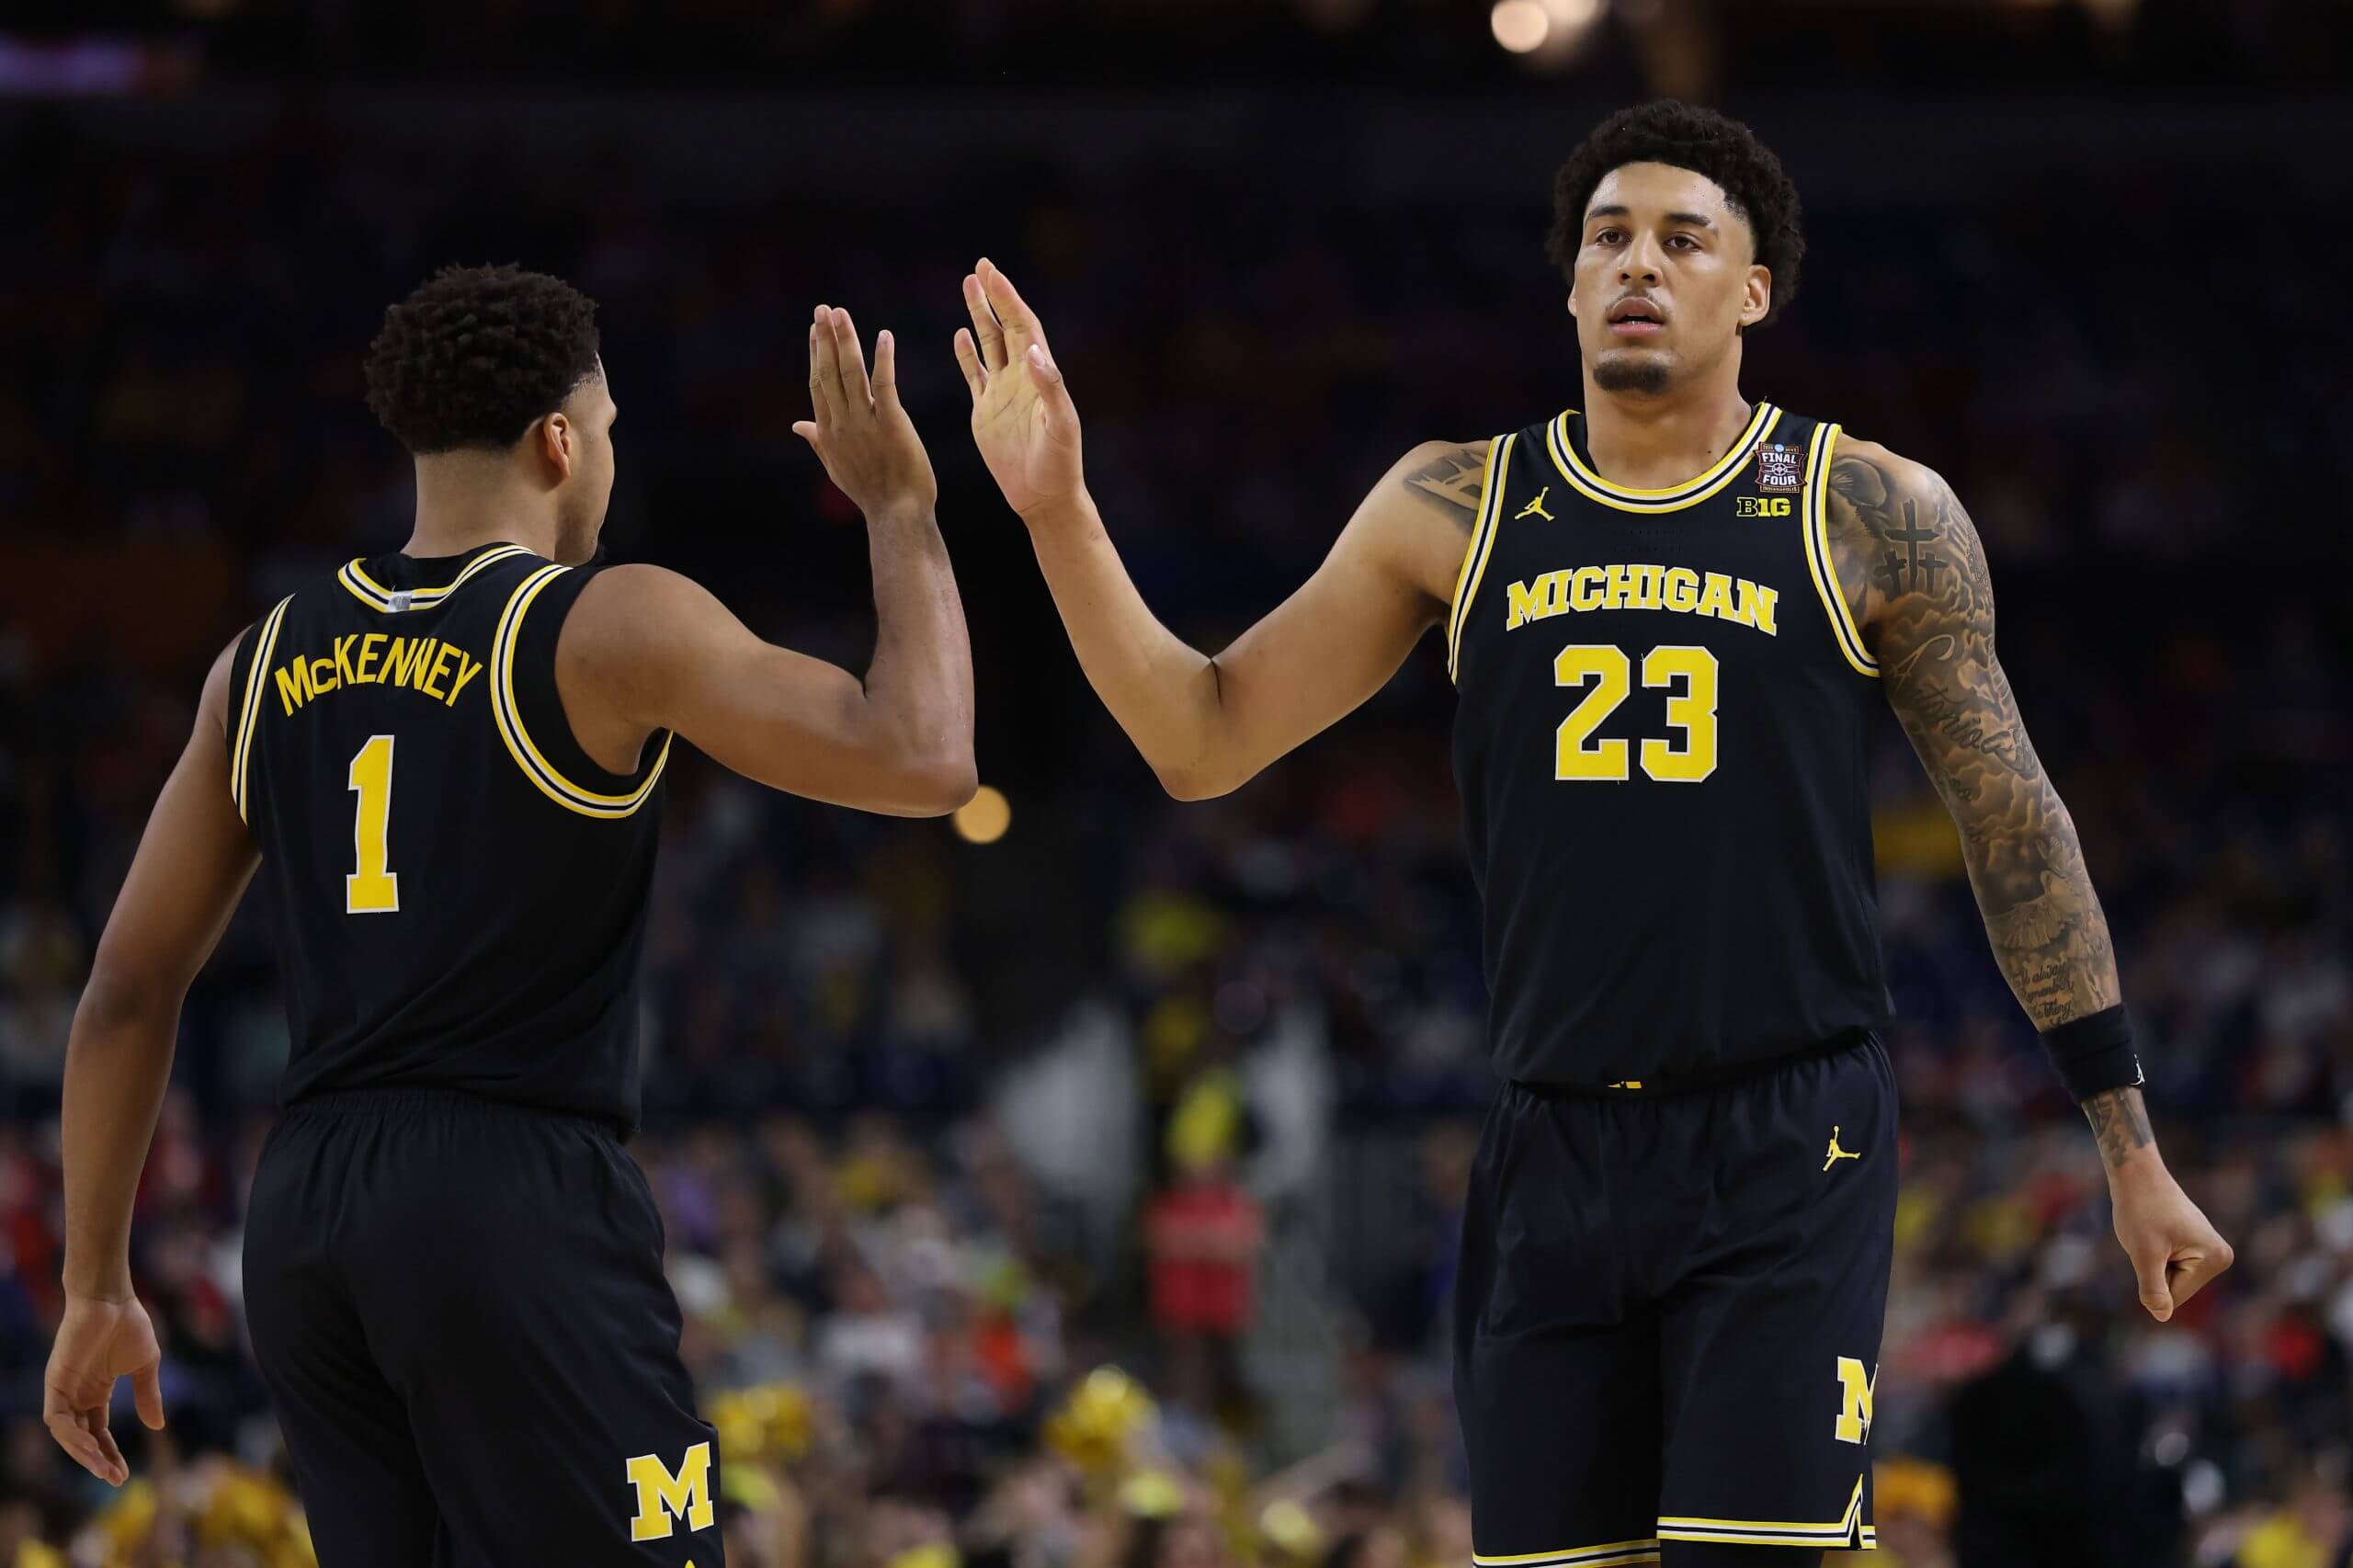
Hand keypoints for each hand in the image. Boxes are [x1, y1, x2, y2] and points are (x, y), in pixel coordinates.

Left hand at [44, 1292, 165, 1484]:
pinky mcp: (55, 1383)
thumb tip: (158, 1427)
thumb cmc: (129, 1325)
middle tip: (115, 1479)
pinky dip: (70, 1435)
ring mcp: (64, 1390)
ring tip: (103, 1468)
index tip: (125, 1474)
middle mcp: (77, 1396)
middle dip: (97, 1461)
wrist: (111, 1299)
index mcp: (96, 1392)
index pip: (99, 1433)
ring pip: (67, 1435)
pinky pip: (57, 1419)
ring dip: (83, 1454)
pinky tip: (90, 1445)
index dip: (111, 1454)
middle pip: (82, 1439)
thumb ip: (148, 1395)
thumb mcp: (145, 1366)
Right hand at [793, 305, 937, 519]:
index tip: (815, 329)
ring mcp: (864, 423)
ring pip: (851, 374)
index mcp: (828, 432)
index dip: (815, 354)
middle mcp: (841, 424)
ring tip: (842, 314)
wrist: (897, 514)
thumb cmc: (871, 492)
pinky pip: (883, 385)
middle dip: (825, 338)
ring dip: (846, 341)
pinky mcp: (891, 423)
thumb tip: (796, 425)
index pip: (817, 384)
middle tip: (823, 309)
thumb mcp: (836, 467)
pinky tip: (882, 336)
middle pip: (828, 373)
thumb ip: (817, 441)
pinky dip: (882, 359)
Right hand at [956, 259, 1083, 521]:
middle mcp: (1020, 378)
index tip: (993, 273)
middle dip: (993, 296)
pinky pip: (974, 375)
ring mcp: (1001, 393)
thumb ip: (1050, 388)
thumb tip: (1036, 353)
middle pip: (1005, 326)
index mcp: (1038, 376)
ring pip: (988, 344)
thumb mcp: (1060, 426)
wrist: (1043, 496)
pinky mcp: (985, 411)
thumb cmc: (1060, 463)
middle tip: (980, 266)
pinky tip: (959, 335)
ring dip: (979, 316)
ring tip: (969, 286)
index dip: (1008, 299)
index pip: (1023, 326)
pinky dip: (966, 354)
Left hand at [2108, 1159, 2232, 1321]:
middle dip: (2153, 1269)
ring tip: (2152, 1234)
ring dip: (2152, 1261)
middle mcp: (2220, 1256)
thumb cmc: (2140, 1210)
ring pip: (2170, 1277)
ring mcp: (2209, 1250)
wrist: (2137, 1175)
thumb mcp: (2144, 1254)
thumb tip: (2161, 1316)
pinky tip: (2155, 1231)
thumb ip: (2153, 1289)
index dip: (2152, 1276)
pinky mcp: (2196, 1244)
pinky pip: (2169, 1264)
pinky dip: (2154, 1253)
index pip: (2175, 1296)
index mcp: (2215, 1259)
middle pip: (2176, 1288)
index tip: (2152, 1245)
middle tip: (2150, 1238)